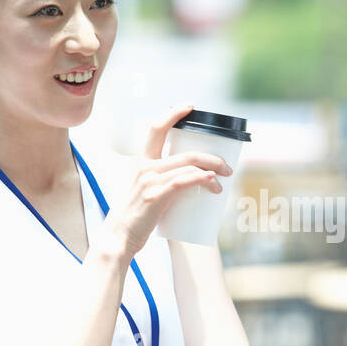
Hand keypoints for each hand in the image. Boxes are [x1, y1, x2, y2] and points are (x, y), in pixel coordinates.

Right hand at [101, 104, 233, 260]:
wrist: (119, 238)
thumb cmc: (136, 219)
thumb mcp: (145, 192)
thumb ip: (162, 183)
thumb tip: (188, 182)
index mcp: (143, 163)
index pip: (156, 129)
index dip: (173, 114)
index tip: (189, 107)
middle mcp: (145, 167)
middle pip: (186, 151)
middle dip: (211, 157)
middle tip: (226, 167)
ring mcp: (150, 181)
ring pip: (189, 165)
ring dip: (213, 170)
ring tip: (224, 181)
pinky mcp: (157, 196)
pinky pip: (183, 181)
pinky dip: (202, 179)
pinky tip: (212, 182)